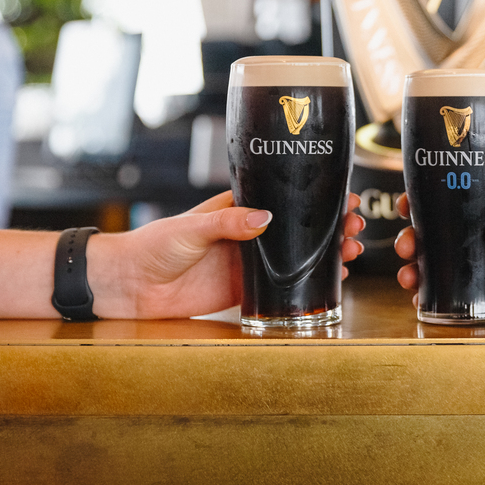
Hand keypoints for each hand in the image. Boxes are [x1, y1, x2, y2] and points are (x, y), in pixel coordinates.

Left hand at [92, 191, 364, 318]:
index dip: (313, 197)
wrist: (130, 285)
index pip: (283, 199)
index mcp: (236, 210)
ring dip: (324, 252)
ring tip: (351, 249)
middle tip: (354, 224)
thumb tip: (265, 218)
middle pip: (297, 228)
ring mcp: (247, 263)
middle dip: (328, 225)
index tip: (342, 195)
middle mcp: (246, 235)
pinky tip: (330, 280)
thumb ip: (228, 223)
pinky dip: (307, 284)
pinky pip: (281, 288)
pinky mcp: (242, 290)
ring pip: (296, 257)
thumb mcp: (191, 227)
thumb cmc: (153, 245)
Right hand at [394, 186, 484, 316]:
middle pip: (452, 237)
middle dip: (422, 239)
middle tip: (406, 245)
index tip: (410, 203)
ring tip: (409, 276)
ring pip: (458, 269)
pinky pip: (480, 301)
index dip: (435, 200)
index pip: (468, 200)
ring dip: (429, 271)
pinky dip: (454, 301)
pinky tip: (431, 302)